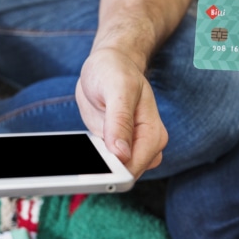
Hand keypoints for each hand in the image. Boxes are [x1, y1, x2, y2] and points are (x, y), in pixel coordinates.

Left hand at [75, 46, 167, 178]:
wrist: (110, 64)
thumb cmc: (116, 70)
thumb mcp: (118, 88)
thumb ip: (120, 121)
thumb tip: (121, 154)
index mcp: (153, 134)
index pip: (135, 166)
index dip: (114, 171)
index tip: (94, 166)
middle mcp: (146, 145)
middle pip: (126, 174)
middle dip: (105, 171)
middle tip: (85, 159)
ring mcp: (131, 148)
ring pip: (115, 172)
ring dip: (98, 167)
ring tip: (85, 149)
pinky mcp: (115, 147)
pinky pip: (105, 164)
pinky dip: (94, 160)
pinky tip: (85, 149)